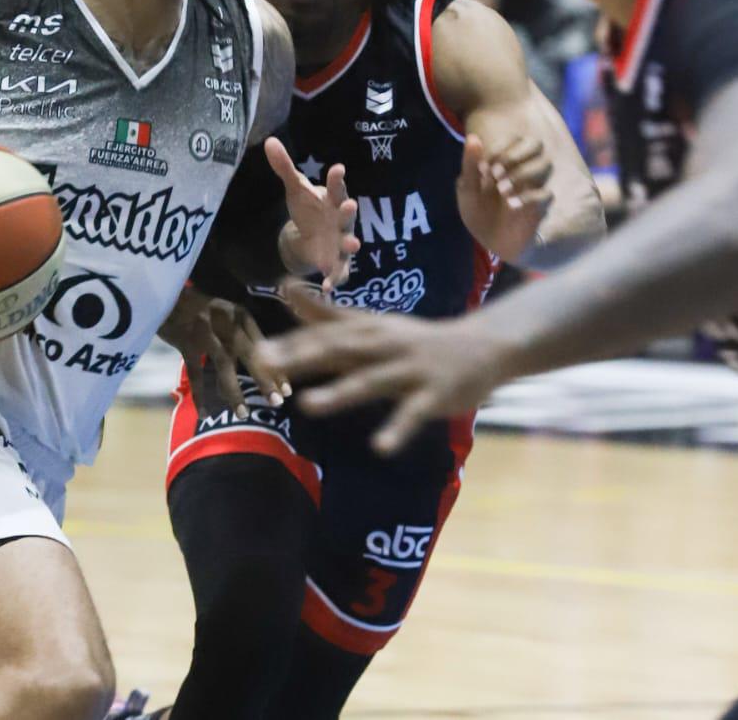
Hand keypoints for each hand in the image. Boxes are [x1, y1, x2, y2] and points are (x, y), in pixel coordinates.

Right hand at [160, 289, 287, 418]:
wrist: (164, 294)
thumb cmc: (197, 307)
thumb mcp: (225, 312)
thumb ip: (240, 333)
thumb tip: (261, 363)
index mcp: (239, 314)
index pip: (263, 344)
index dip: (276, 368)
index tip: (287, 390)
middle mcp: (225, 321)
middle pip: (249, 353)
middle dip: (264, 379)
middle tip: (277, 402)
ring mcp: (205, 332)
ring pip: (224, 365)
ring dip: (234, 391)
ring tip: (242, 413)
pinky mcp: (186, 343)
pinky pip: (195, 374)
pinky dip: (200, 395)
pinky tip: (205, 412)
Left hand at [259, 286, 505, 456]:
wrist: (481, 347)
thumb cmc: (415, 340)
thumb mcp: (372, 324)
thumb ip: (328, 314)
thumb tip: (285, 289)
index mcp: (368, 330)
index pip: (325, 335)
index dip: (291, 343)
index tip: (256, 351)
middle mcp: (385, 345)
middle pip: (340, 350)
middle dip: (303, 357)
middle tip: (266, 363)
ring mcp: (410, 370)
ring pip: (371, 380)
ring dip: (340, 392)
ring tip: (307, 405)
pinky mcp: (434, 395)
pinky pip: (413, 414)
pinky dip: (397, 430)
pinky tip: (380, 448)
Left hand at [264, 137, 359, 293]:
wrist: (313, 237)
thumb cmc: (310, 209)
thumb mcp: (296, 189)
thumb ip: (285, 167)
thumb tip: (269, 141)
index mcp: (332, 200)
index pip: (336, 187)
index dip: (337, 179)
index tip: (337, 168)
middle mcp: (341, 221)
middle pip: (346, 215)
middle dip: (348, 211)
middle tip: (351, 205)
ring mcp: (341, 242)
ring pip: (349, 243)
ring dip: (351, 244)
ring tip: (353, 245)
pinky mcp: (337, 262)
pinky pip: (340, 271)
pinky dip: (336, 279)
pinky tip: (328, 288)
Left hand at [457, 133, 551, 262]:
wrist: (490, 240)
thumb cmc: (478, 211)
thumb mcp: (468, 188)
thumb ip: (470, 164)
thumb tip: (472, 137)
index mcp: (506, 160)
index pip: (512, 139)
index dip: (498, 149)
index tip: (482, 167)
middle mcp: (523, 167)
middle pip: (535, 144)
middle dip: (513, 156)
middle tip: (494, 173)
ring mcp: (534, 185)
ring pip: (545, 164)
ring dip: (522, 173)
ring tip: (501, 190)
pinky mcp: (540, 205)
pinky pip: (546, 193)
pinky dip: (528, 197)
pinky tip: (511, 205)